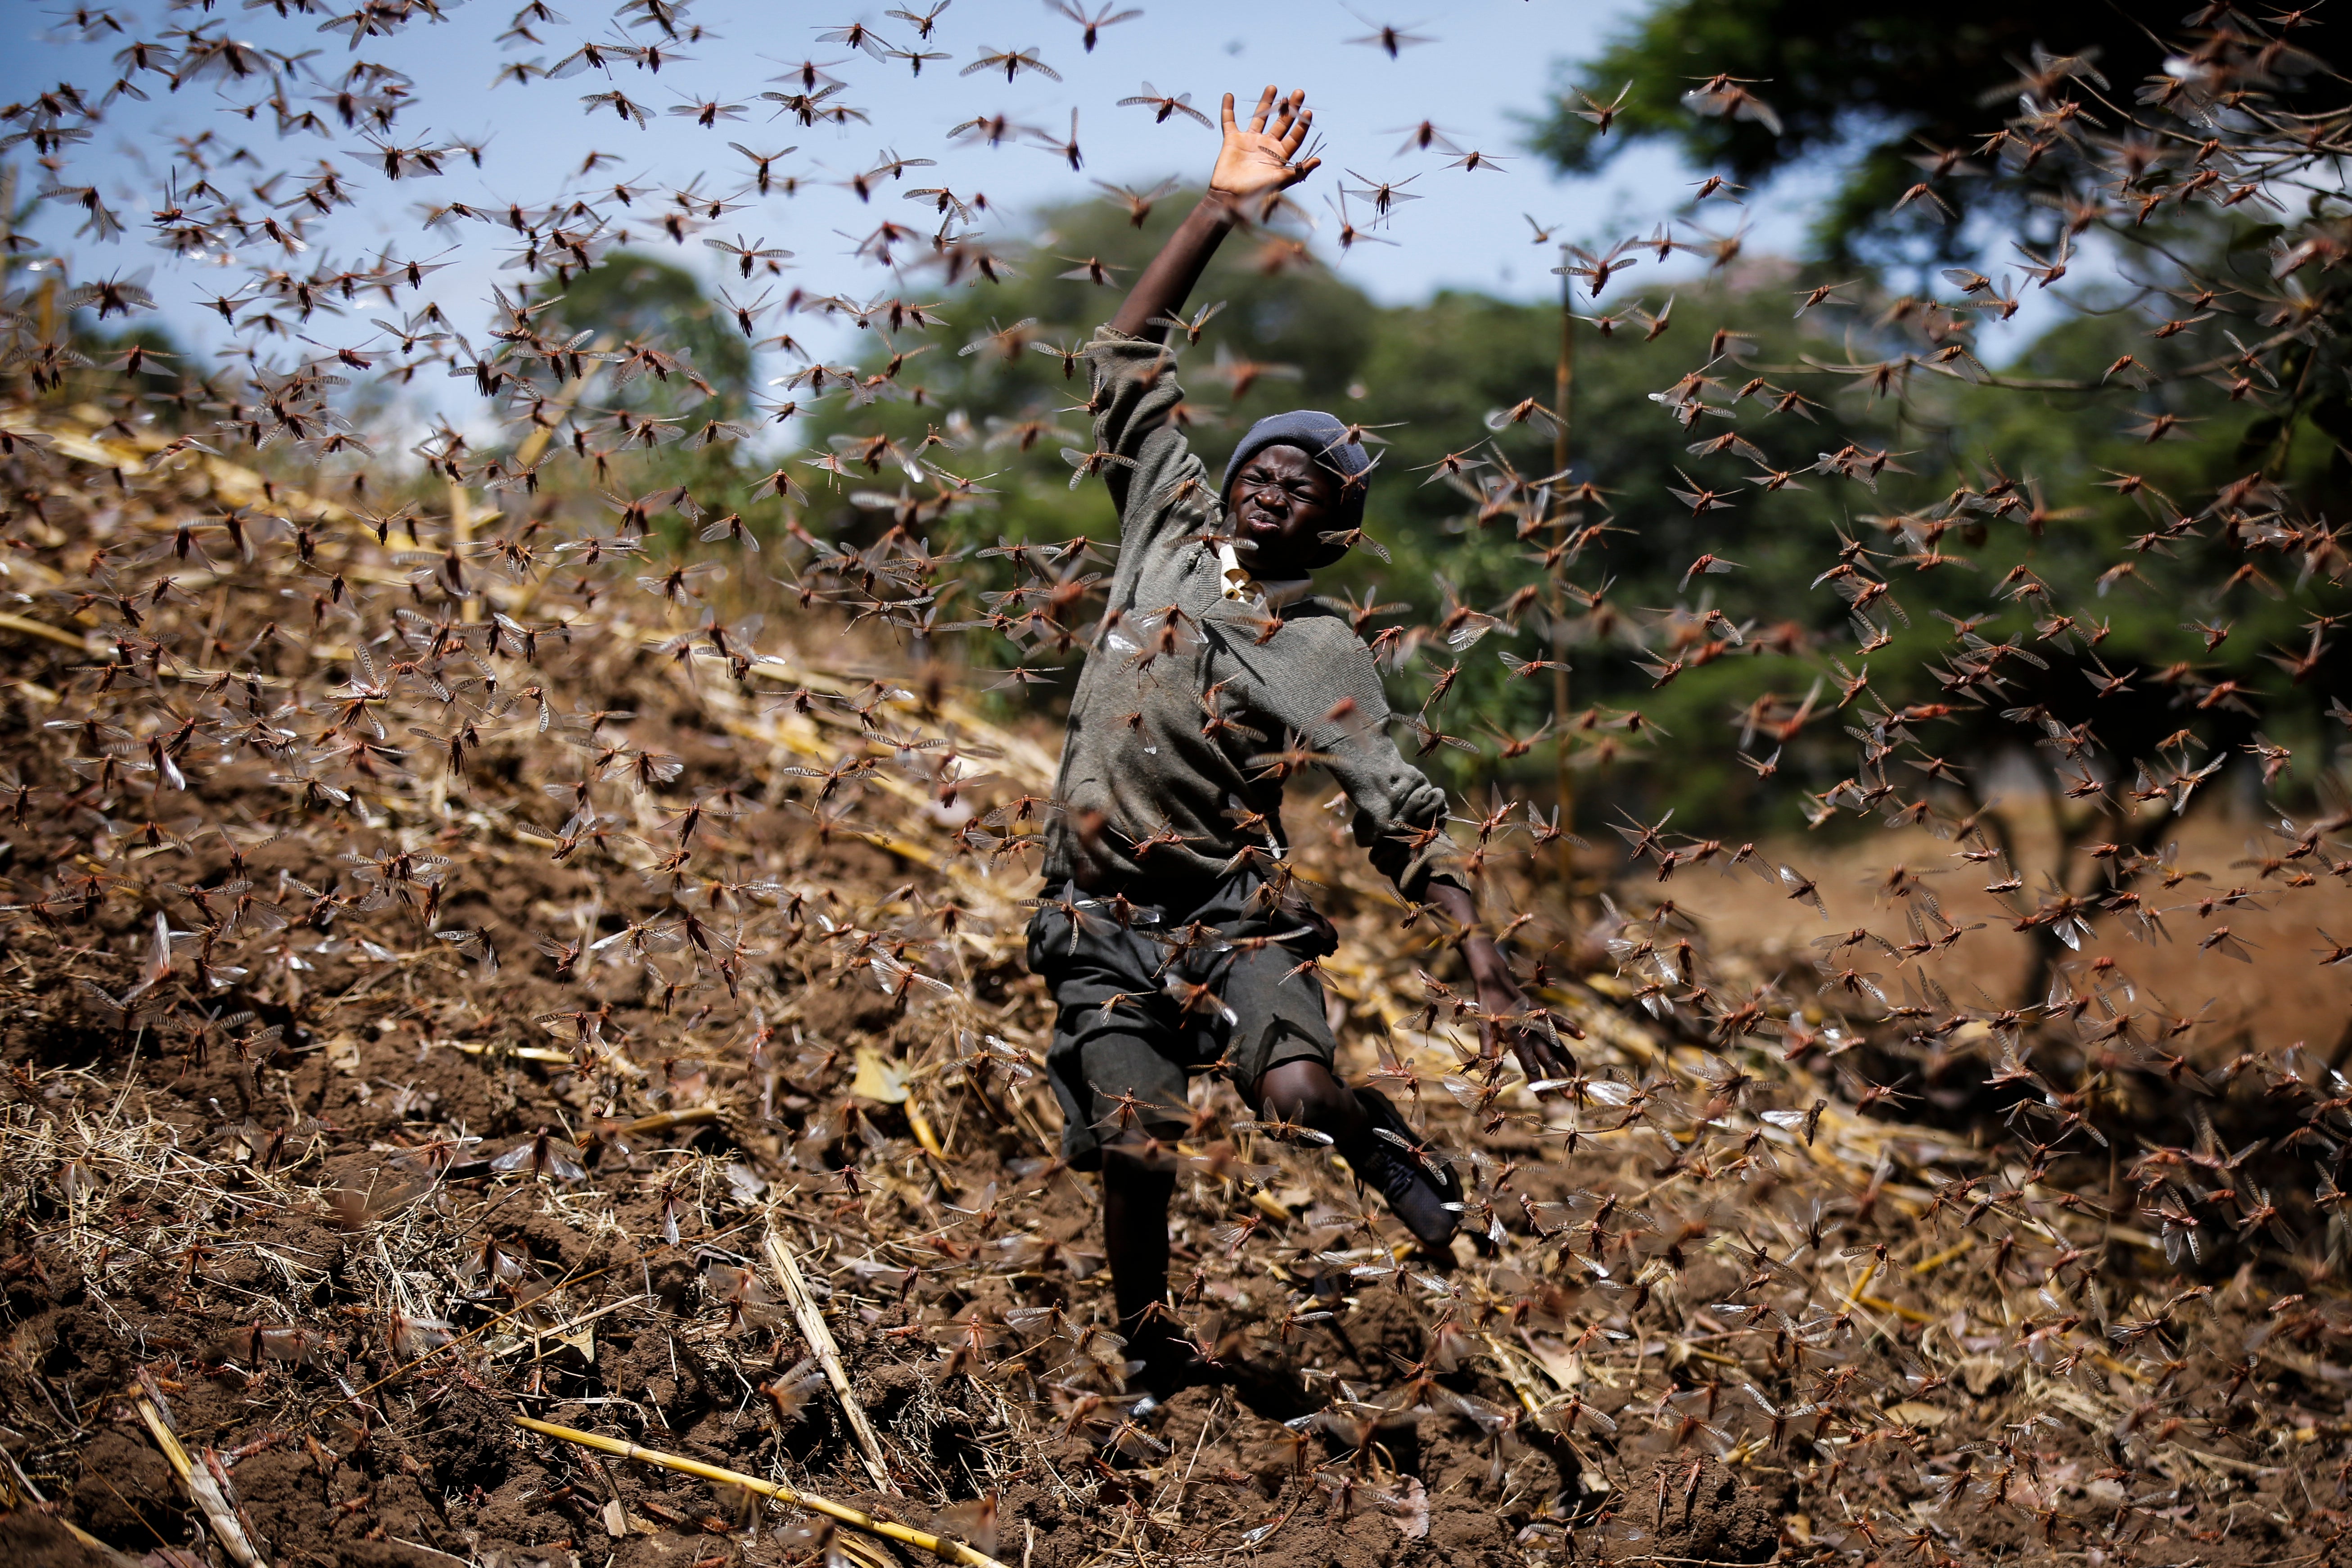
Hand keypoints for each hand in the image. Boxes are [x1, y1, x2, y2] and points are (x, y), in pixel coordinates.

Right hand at [1209, 86, 1320, 200]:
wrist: (1231, 197)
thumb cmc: (1257, 192)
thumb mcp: (1281, 181)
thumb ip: (1299, 170)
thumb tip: (1319, 160)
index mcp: (1280, 155)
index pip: (1294, 136)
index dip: (1301, 124)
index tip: (1307, 112)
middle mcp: (1267, 145)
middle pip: (1281, 122)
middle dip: (1290, 108)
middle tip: (1299, 93)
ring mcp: (1250, 141)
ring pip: (1260, 117)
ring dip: (1266, 102)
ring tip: (1274, 87)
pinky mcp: (1232, 140)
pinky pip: (1229, 121)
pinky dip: (1228, 109)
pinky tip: (1230, 95)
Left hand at [1465, 939, 1569, 1082]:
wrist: (1494, 982)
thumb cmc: (1486, 1008)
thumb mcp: (1483, 1028)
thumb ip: (1488, 1046)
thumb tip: (1487, 1065)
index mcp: (1516, 1037)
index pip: (1529, 1064)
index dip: (1537, 1081)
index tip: (1545, 1099)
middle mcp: (1531, 1031)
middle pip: (1547, 1059)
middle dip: (1558, 1078)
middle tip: (1568, 1096)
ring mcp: (1539, 1021)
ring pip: (1556, 1044)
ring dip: (1567, 1061)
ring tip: (1577, 1076)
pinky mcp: (1542, 1012)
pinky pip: (1559, 1021)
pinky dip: (1570, 1027)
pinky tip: (1582, 1036)